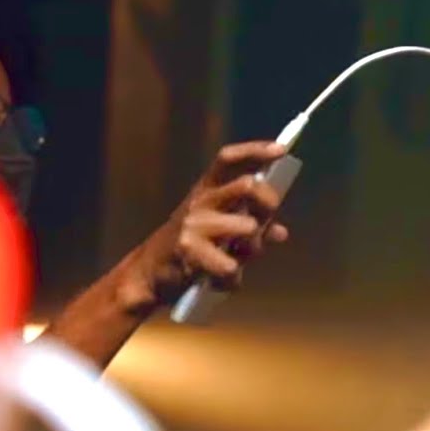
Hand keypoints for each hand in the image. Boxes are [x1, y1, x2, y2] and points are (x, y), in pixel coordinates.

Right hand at [116, 141, 290, 312]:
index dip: (255, 151)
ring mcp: (193, 224)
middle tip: (266, 222)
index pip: (228, 159)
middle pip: (247, 185)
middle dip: (268, 203)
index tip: (281, 150)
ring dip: (253, 249)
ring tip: (238, 259)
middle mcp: (200, 201)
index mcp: (206, 189)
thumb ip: (252, 225)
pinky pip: (232, 266)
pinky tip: (221, 280)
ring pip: (248, 227)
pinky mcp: (189, 251)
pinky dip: (232, 280)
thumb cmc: (192, 249)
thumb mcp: (221, 230)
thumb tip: (281, 233)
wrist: (148, 275)